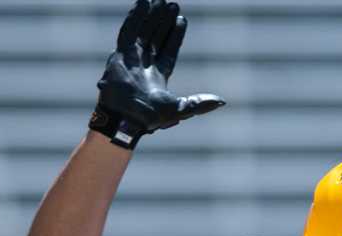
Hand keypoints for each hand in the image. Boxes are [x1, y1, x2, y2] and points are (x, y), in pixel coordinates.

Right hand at [90, 0, 224, 147]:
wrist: (125, 119)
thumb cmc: (150, 118)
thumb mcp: (179, 109)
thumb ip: (199, 103)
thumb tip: (221, 101)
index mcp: (158, 77)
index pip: (169, 50)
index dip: (175, 36)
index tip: (181, 20)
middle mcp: (145, 66)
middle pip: (156, 38)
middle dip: (164, 22)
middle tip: (173, 4)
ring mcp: (131, 60)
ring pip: (143, 32)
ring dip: (152, 16)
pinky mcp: (119, 56)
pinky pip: (128, 31)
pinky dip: (135, 17)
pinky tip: (143, 2)